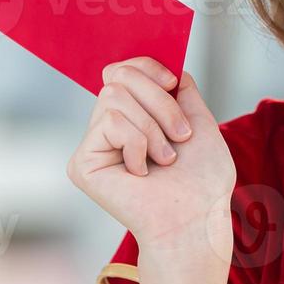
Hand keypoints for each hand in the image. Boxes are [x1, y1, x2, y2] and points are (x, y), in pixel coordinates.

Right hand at [67, 58, 236, 259]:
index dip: (147, 66)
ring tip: (165, 159)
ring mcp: (94, 146)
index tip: (173, 82)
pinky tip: (142, 172)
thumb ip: (182, 91)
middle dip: (159, 101)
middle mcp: (109, 129)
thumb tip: (170, 66)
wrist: (196, 217)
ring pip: (115, 96)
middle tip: (180, 135)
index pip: (124, 70)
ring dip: (153, 126)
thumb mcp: (201, 122)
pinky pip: (110, 122)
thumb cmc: (202, 181)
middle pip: (120, 77)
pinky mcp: (81, 163)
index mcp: (135, 118)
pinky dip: (137, 143)